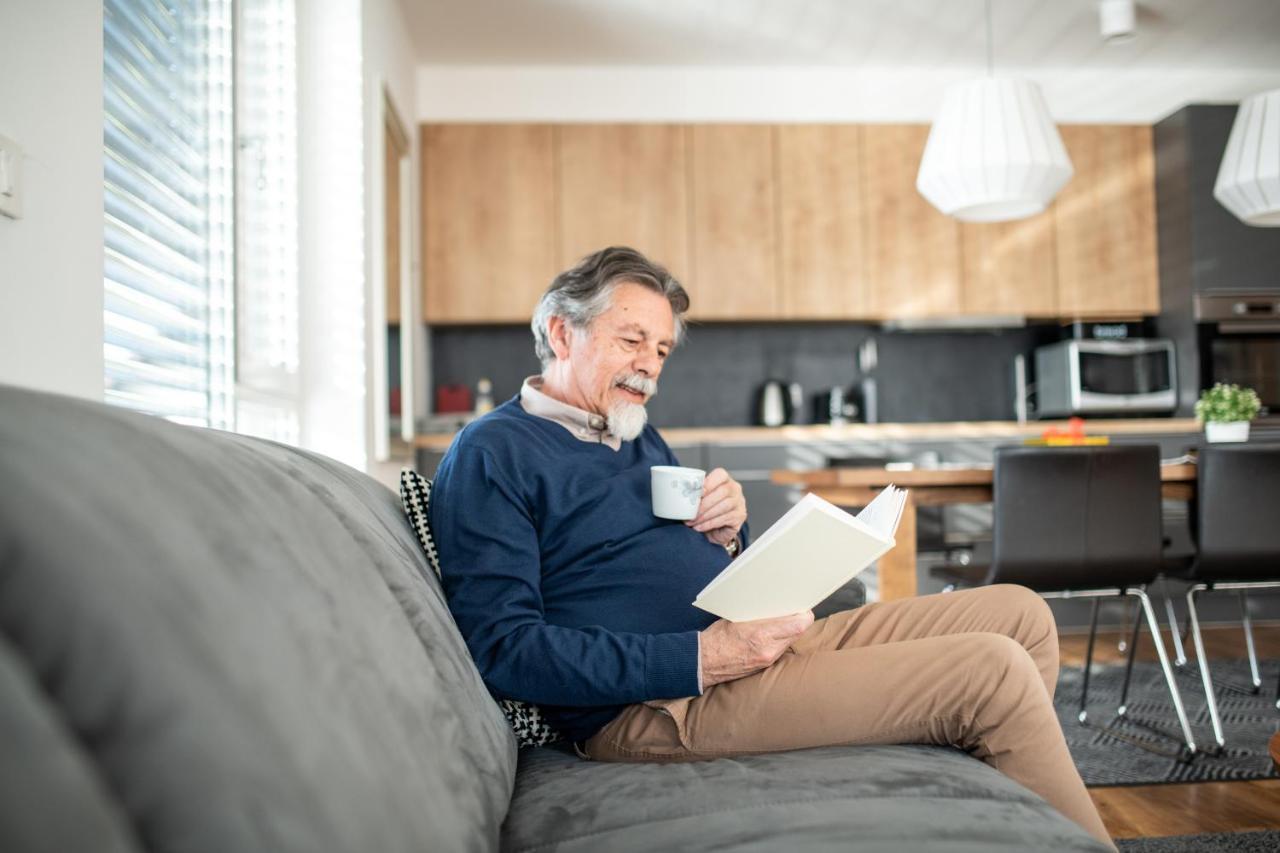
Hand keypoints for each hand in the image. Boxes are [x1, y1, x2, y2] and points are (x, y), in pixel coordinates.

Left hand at [686, 467, 746, 546]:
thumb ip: (693, 494)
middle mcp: (735, 489)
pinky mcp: (740, 516)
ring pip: (724, 506)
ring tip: (692, 522)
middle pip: (722, 492)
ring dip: (705, 515)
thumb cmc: (706, 510)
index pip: (720, 475)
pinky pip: (725, 519)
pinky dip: (710, 523)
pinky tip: (699, 527)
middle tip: (690, 514)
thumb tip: (676, 495)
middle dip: (704, 504)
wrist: (716, 529)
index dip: (709, 483)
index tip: (697, 493)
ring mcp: (739, 502)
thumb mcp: (700, 499)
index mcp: (725, 480)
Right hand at [699, 611, 813, 687]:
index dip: (804, 614)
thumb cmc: (716, 638)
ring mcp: (767, 660)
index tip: (802, 607)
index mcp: (761, 634)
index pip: (798, 624)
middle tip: (794, 611)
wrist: (703, 663)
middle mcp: (768, 649)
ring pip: (790, 641)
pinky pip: (780, 650)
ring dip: (789, 631)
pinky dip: (780, 640)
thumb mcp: (736, 617)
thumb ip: (760, 614)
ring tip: (782, 621)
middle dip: (798, 621)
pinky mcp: (765, 666)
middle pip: (797, 632)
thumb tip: (776, 605)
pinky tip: (772, 634)